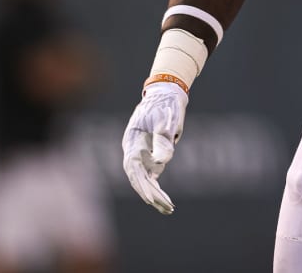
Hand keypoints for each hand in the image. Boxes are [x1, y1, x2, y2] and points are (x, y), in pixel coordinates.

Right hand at [122, 81, 188, 213]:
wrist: (166, 93)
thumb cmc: (165, 105)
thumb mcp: (166, 121)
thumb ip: (163, 141)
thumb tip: (162, 163)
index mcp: (132, 142)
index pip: (134, 170)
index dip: (143, 186)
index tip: (153, 199)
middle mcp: (133, 151)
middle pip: (139, 179)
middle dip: (152, 195)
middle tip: (168, 208)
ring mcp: (140, 154)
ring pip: (144, 180)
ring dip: (155, 194)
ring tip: (169, 208)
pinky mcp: (148, 155)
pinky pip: (150, 175)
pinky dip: (156, 187)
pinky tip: (163, 200)